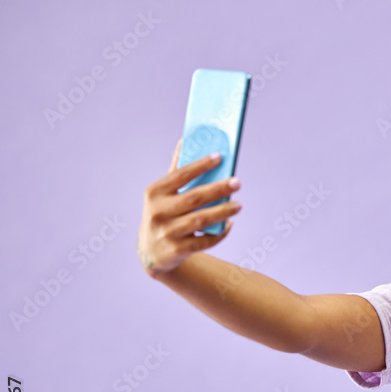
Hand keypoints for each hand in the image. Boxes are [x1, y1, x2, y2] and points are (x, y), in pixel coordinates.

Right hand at [136, 138, 241, 276]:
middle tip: (238, 182)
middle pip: (194, 197)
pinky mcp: (177, 250)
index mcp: (154, 192)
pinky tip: (229, 223)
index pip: (180, 175)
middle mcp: (158, 211)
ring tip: (239, 205)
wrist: (151, 251)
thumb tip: (186, 140)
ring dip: (222, 211)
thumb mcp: (162, 194)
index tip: (220, 157)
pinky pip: (204, 240)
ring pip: (200, 220)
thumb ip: (176, 170)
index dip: (200, 165)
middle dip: (218, 189)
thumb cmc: (163, 213)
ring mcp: (167, 232)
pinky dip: (219, 233)